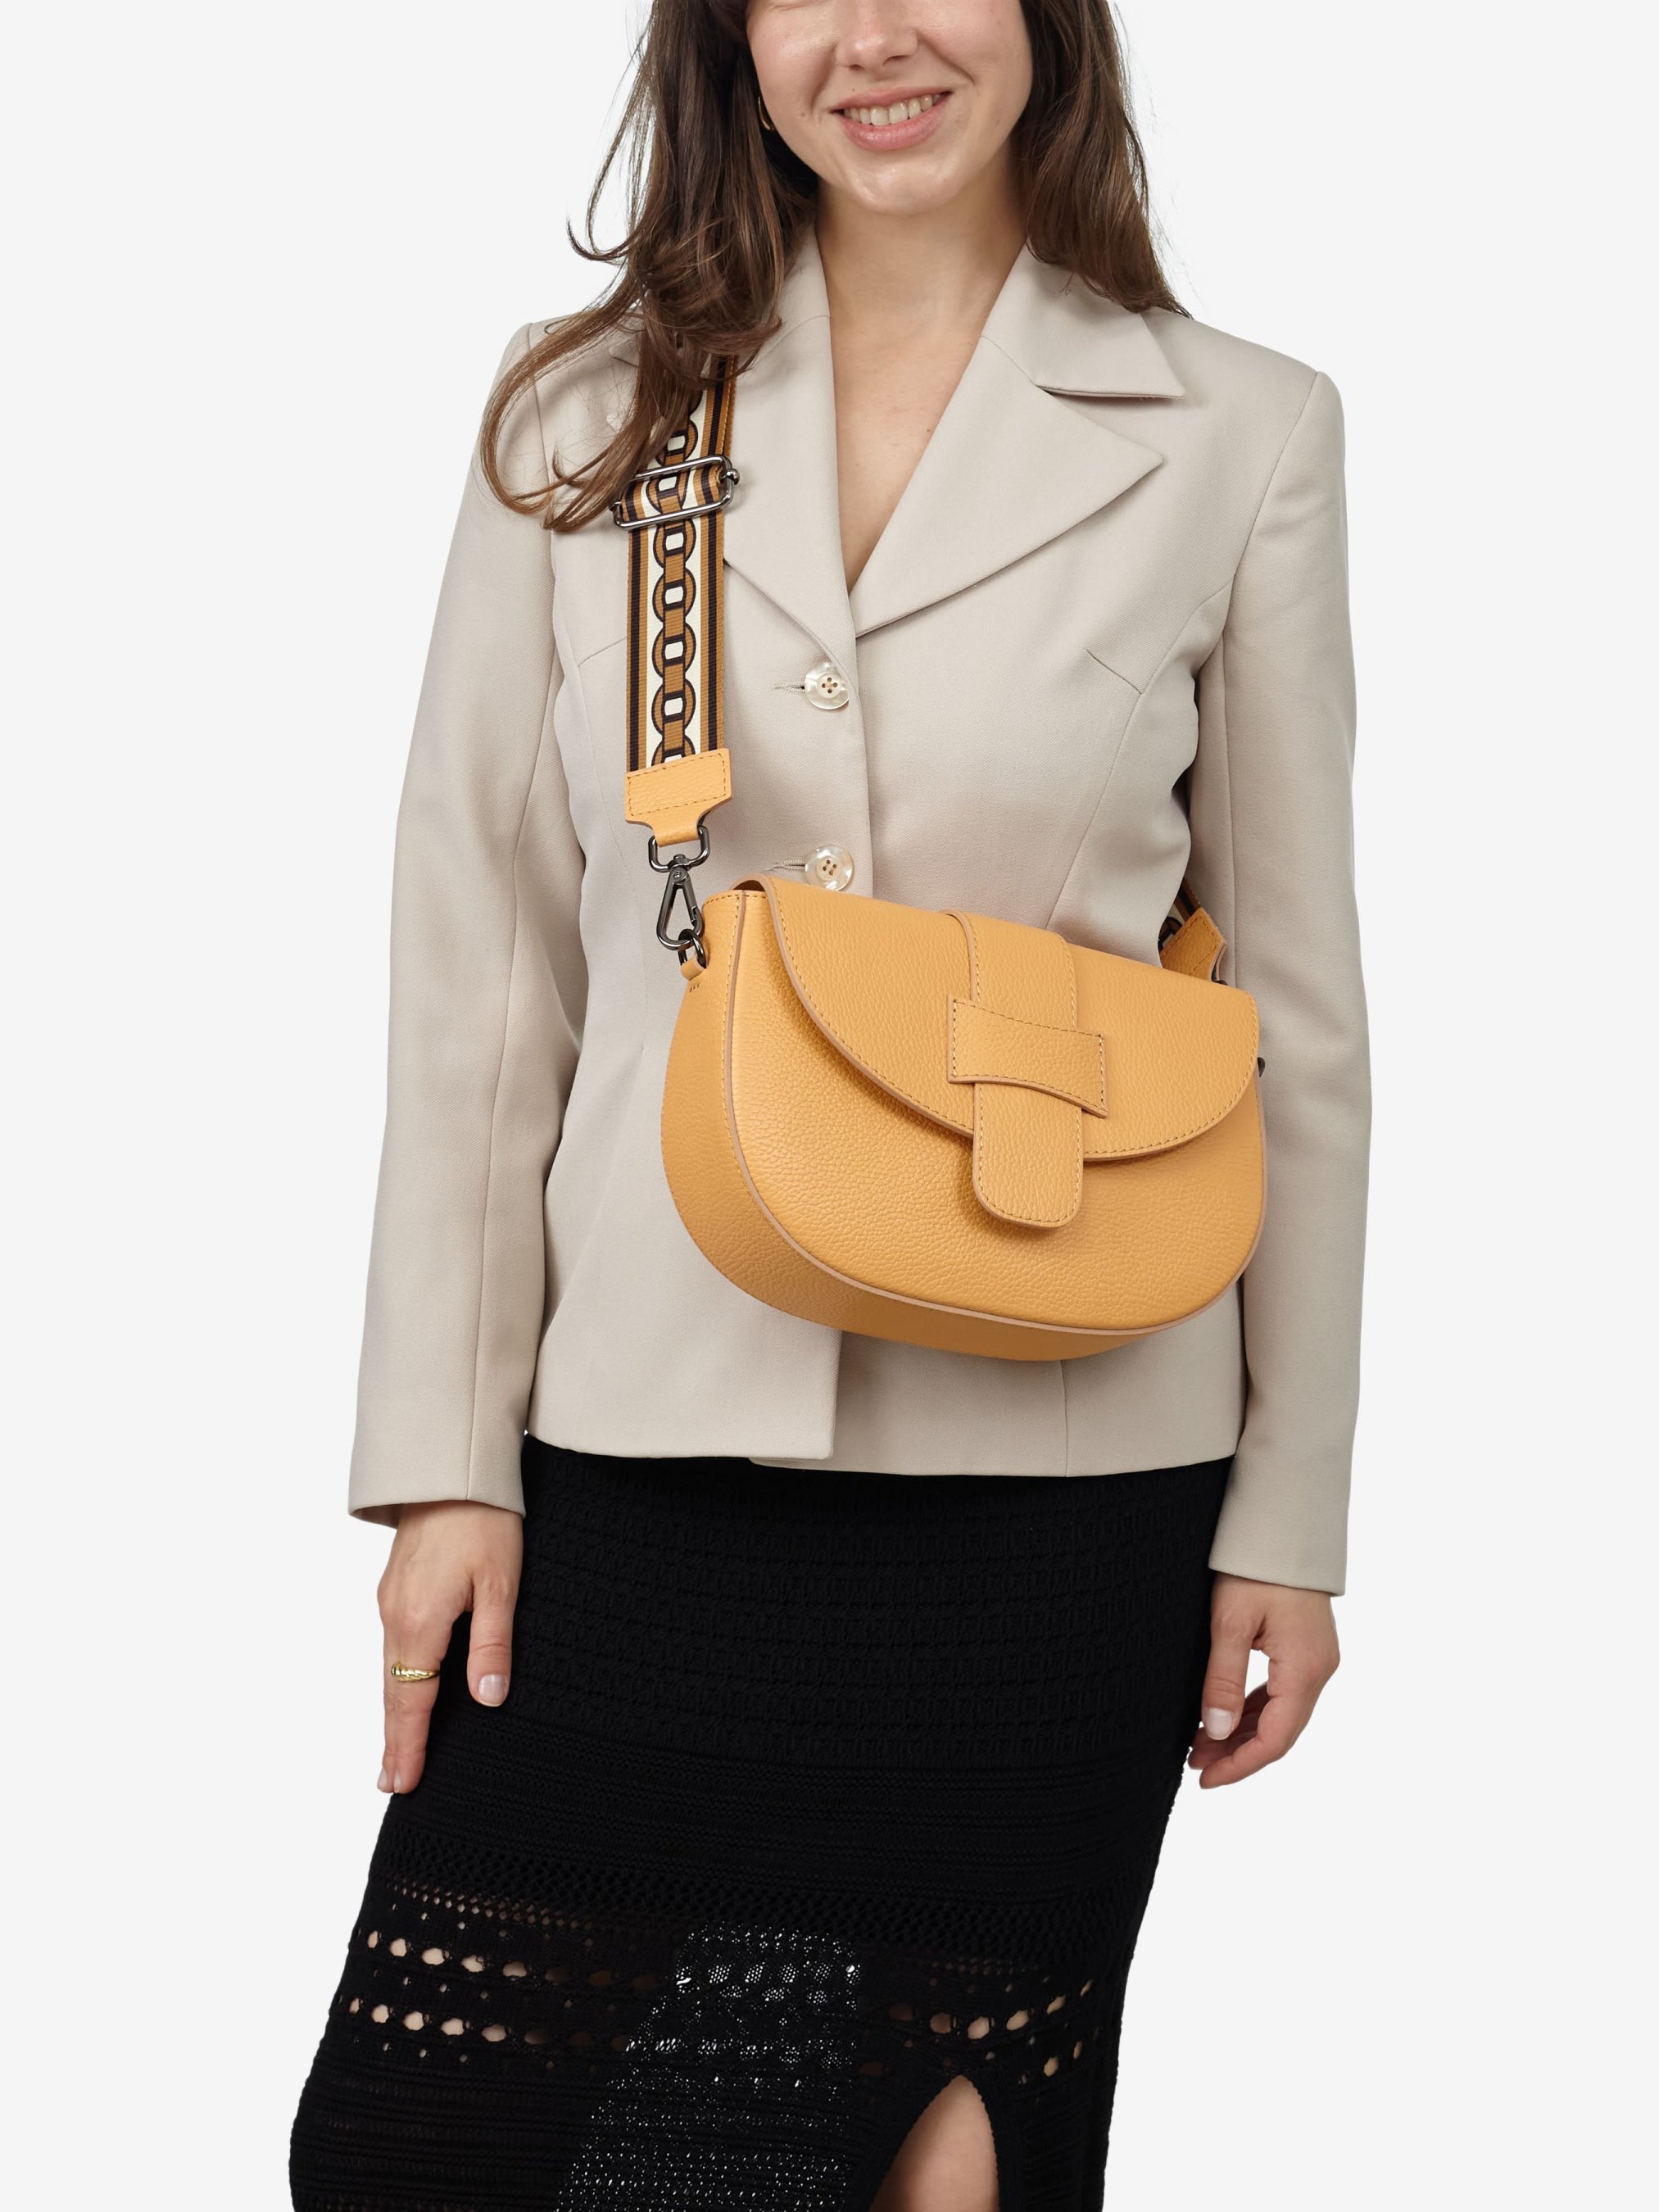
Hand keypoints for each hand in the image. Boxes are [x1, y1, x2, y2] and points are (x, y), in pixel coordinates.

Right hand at [375, 1500, 522, 1795]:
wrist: (450, 1465)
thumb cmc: (483, 1519)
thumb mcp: (500, 1582)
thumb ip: (492, 1644)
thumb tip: (488, 1700)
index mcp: (419, 1621)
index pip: (412, 1701)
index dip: (410, 1745)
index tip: (404, 1785)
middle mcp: (395, 1615)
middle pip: (392, 1692)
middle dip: (394, 1740)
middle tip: (391, 1786)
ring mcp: (390, 1600)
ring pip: (389, 1670)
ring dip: (393, 1712)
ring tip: (395, 1752)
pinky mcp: (395, 1586)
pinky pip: (392, 1646)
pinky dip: (395, 1680)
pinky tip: (403, 1691)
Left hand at [1187, 1573, 1339, 1787]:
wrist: (1282, 1524)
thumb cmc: (1255, 1567)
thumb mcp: (1230, 1623)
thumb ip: (1223, 1679)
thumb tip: (1215, 1733)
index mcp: (1305, 1670)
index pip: (1275, 1740)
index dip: (1240, 1766)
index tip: (1205, 1779)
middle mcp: (1318, 1670)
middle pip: (1280, 1732)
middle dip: (1237, 1754)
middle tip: (1194, 1765)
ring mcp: (1316, 1660)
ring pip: (1280, 1714)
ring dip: (1242, 1733)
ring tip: (1200, 1746)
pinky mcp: (1306, 1649)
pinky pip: (1281, 1692)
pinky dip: (1252, 1710)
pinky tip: (1223, 1716)